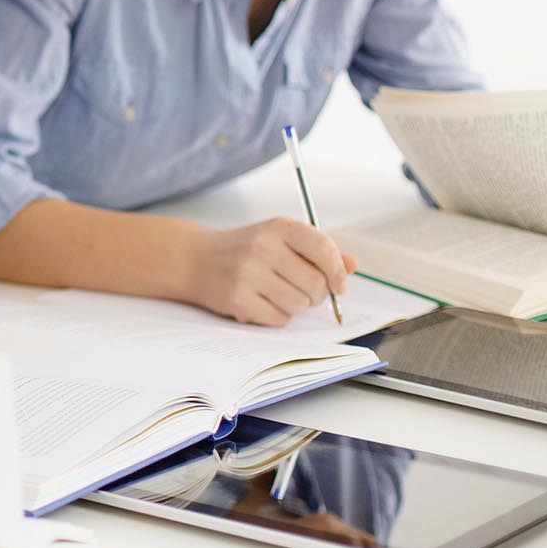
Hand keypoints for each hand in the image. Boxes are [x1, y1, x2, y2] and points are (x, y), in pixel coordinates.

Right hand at [182, 218, 357, 326]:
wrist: (194, 259)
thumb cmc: (243, 250)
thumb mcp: (279, 239)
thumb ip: (317, 250)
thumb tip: (352, 264)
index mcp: (278, 228)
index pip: (324, 248)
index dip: (338, 271)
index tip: (339, 284)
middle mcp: (263, 247)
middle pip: (316, 284)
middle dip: (317, 294)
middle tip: (304, 291)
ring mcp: (248, 274)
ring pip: (299, 305)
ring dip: (296, 306)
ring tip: (278, 295)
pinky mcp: (238, 299)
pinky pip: (279, 319)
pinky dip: (277, 316)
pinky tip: (262, 302)